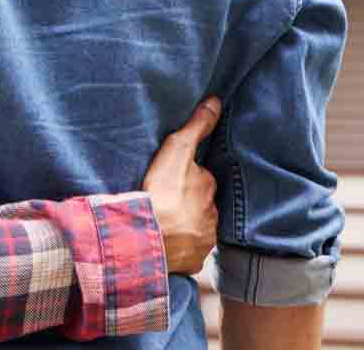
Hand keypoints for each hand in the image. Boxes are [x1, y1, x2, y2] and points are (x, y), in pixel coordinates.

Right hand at [142, 97, 221, 274]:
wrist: (147, 238)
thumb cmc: (161, 192)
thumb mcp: (177, 150)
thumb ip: (197, 127)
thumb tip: (216, 102)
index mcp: (208, 187)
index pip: (202, 179)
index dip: (188, 178)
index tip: (173, 180)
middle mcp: (212, 215)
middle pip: (200, 204)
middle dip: (189, 203)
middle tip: (167, 202)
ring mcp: (204, 240)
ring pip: (197, 228)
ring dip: (185, 225)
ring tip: (165, 223)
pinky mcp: (193, 261)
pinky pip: (189, 253)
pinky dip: (181, 248)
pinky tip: (167, 243)